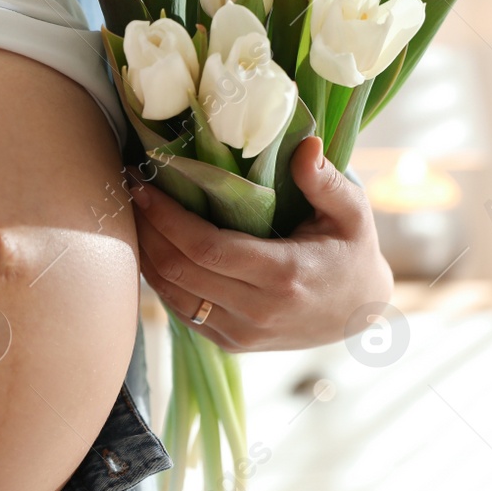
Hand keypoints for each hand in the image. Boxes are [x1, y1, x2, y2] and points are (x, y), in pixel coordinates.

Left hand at [133, 136, 393, 351]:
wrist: (361, 312)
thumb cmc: (353, 251)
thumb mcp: (352, 212)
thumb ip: (326, 180)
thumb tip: (305, 145)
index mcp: (283, 275)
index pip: (206, 248)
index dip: (166, 217)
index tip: (144, 184)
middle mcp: (257, 312)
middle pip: (179, 271)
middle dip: (146, 229)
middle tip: (130, 189)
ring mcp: (241, 334)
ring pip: (172, 296)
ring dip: (145, 255)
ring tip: (135, 215)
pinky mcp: (231, 345)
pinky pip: (182, 312)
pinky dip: (161, 280)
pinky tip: (153, 247)